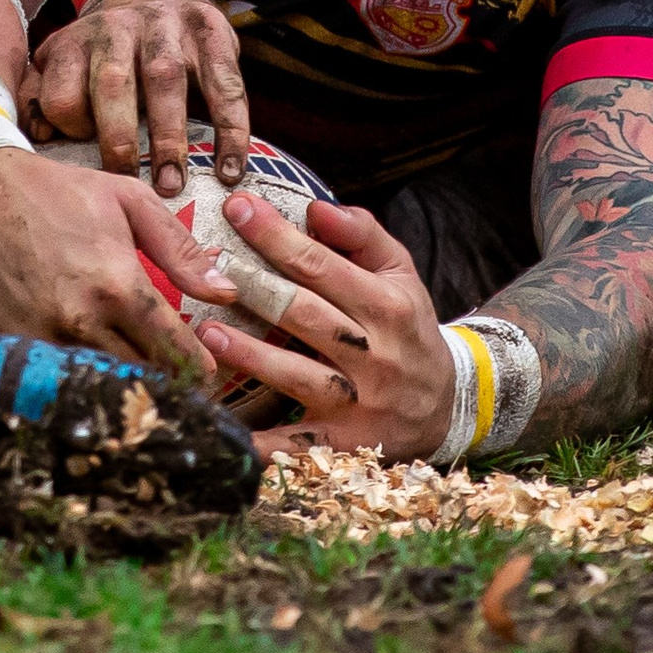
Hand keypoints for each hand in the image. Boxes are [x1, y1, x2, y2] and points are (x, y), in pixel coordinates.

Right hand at [0, 148, 239, 372]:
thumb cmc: (54, 191)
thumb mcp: (127, 201)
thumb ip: (180, 250)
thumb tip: (227, 292)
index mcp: (117, 285)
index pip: (174, 351)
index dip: (198, 371)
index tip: (209, 378)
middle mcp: (79, 321)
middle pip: (139, 380)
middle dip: (165, 388)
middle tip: (181, 391)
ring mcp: (39, 341)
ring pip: (96, 389)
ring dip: (121, 394)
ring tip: (140, 392)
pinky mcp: (6, 350)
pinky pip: (51, 384)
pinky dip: (74, 389)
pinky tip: (89, 384)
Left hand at [24, 0, 250, 195]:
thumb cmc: (106, 52)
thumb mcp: (66, 62)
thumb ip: (46, 97)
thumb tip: (38, 137)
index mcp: (75, 43)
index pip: (62, 93)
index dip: (72, 130)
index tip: (88, 159)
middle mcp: (117, 29)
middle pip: (112, 82)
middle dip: (119, 138)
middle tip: (127, 181)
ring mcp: (166, 27)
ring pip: (166, 79)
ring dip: (169, 137)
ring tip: (171, 184)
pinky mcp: (210, 30)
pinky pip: (224, 82)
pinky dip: (230, 127)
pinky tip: (230, 167)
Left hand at [193, 194, 453, 463]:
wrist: (447, 406)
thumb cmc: (407, 326)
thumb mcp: (400, 274)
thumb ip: (363, 234)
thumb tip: (316, 207)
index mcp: (387, 307)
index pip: (322, 265)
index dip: (277, 236)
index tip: (237, 206)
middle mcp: (374, 354)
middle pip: (304, 315)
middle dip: (254, 286)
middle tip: (205, 262)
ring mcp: (358, 402)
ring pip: (296, 375)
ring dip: (250, 355)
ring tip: (206, 331)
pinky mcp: (344, 444)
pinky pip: (298, 446)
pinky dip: (264, 445)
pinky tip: (224, 431)